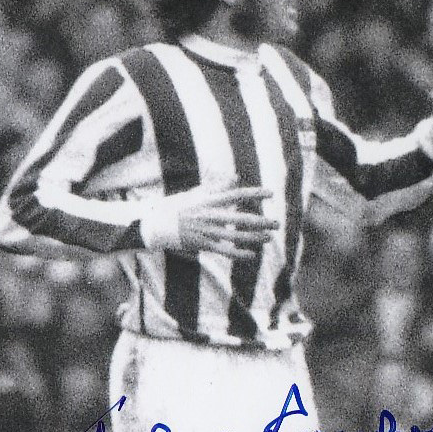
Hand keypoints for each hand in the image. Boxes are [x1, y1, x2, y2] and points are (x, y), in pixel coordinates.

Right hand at [155, 186, 277, 258]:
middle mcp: (210, 215)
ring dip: (255, 238)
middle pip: (241, 218)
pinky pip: (225, 250)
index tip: (271, 193)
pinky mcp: (202, 244)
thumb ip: (218, 185)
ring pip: (236, 236)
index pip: (236, 194)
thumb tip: (236, 176)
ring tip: (269, 238)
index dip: (254, 193)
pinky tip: (252, 255)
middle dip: (261, 222)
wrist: (155, 223)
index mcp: (209, 200)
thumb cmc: (178, 206)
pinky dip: (239, 254)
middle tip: (277, 224)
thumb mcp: (197, 193)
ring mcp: (207, 231)